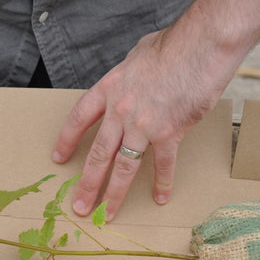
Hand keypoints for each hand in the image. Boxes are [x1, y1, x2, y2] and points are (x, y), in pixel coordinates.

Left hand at [52, 24, 234, 220]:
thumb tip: (127, 82)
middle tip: (79, 206)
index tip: (58, 158)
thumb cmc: (173, 46)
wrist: (201, 45)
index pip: (79, 119)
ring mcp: (143, 124)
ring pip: (123, 167)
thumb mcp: (137, 55)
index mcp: (109, 89)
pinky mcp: (169, 132)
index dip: (66, 140)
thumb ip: (126, 76)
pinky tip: (159, 197)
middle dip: (87, 184)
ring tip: (106, 214)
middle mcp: (120, 111)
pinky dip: (162, 183)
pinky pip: (162, 164)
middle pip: (98, 154)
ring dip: (113, 194)